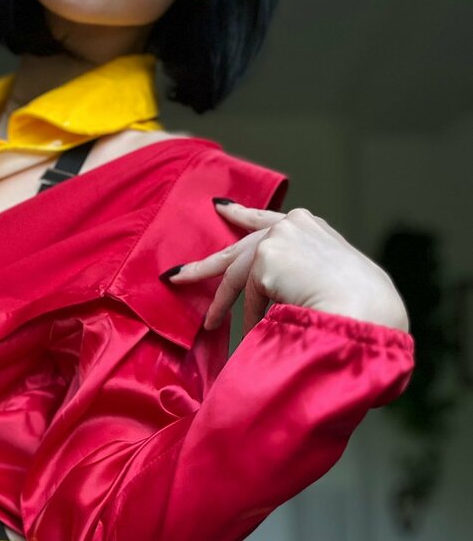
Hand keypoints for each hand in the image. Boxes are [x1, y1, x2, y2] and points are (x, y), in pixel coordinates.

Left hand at [163, 201, 410, 337]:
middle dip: (206, 264)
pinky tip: (250, 330)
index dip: (242, 217)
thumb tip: (279, 299)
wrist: (364, 310)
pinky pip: (246, 295)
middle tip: (177, 274)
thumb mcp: (330, 281)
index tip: (223, 210)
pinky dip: (247, 315)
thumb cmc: (358, 307)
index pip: (269, 220)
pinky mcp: (266, 257)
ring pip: (237, 273)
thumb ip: (301, 277)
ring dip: (222, 302)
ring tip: (208, 324)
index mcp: (312, 228)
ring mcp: (279, 237)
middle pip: (240, 245)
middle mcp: (294, 224)